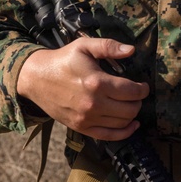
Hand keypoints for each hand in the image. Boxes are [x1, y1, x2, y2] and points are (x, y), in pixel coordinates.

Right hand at [17, 37, 148, 140]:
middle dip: (138, 101)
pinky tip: (132, 125)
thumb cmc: (63, 60)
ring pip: (121, 123)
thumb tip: (131, 50)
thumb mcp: (85, 46)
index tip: (144, 86)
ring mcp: (86, 118)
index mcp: (96, 82)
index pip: (131, 91)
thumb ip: (109, 46)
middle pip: (129, 109)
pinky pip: (108, 136)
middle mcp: (92, 103)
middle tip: (137, 94)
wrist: (36, 78)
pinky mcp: (80, 127)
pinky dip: (124, 133)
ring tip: (131, 104)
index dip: (142, 89)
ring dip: (132, 115)